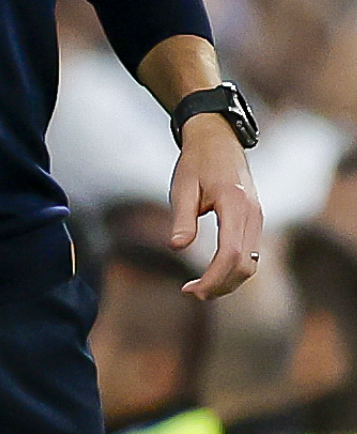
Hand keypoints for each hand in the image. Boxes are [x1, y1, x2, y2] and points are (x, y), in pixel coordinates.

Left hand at [170, 114, 262, 299]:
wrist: (219, 140)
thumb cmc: (197, 161)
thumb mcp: (183, 186)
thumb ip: (182, 217)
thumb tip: (176, 247)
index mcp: (236, 205)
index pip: (231, 254)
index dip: (213, 278)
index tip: (190, 290)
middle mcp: (253, 215)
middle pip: (245, 266)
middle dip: (220, 285)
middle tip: (191, 293)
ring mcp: (257, 219)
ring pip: (251, 263)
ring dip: (228, 281)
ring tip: (199, 288)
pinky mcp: (254, 221)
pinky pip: (250, 254)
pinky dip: (234, 269)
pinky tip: (212, 274)